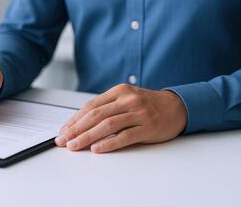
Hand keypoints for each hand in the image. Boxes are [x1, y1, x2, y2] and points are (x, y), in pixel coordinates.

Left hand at [55, 84, 186, 152]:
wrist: (177, 107)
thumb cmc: (147, 105)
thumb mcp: (126, 99)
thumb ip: (107, 108)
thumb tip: (80, 124)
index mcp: (119, 91)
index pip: (91, 106)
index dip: (74, 119)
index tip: (63, 131)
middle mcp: (128, 100)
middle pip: (96, 115)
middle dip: (76, 129)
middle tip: (63, 140)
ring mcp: (139, 113)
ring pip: (107, 125)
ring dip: (87, 137)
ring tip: (75, 146)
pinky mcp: (148, 127)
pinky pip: (125, 136)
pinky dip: (109, 143)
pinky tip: (97, 149)